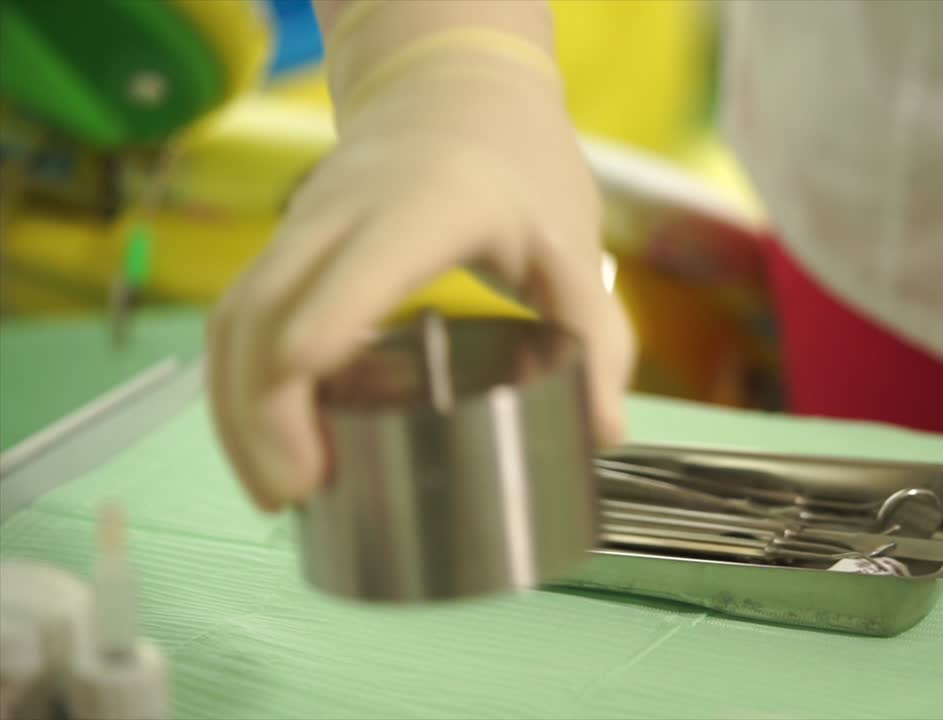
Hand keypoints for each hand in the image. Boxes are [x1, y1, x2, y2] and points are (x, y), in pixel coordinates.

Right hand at [208, 35, 633, 510]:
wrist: (453, 92)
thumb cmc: (519, 170)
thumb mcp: (575, 246)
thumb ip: (601, 337)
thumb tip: (605, 435)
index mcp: (432, 204)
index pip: (369, 257)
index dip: (331, 311)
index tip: (304, 377)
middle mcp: (347, 210)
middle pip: (271, 301)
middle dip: (265, 404)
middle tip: (299, 491)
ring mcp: (304, 224)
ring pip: (236, 315)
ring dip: (236, 408)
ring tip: (278, 491)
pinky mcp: (285, 247)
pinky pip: (236, 317)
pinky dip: (235, 385)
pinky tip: (264, 443)